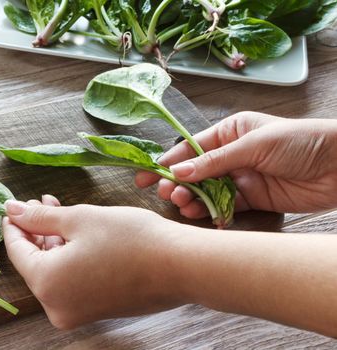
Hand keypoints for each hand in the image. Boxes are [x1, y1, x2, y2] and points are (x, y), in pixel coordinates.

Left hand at [2, 197, 186, 328]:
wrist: (181, 266)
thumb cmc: (130, 239)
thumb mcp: (79, 219)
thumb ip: (39, 218)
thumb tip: (11, 211)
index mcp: (47, 285)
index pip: (17, 251)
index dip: (14, 225)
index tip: (14, 205)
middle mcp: (57, 307)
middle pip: (35, 263)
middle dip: (37, 230)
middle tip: (41, 202)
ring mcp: (78, 312)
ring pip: (55, 271)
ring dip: (54, 241)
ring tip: (58, 211)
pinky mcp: (96, 310)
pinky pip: (72, 281)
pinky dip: (70, 257)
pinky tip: (75, 234)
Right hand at [136, 112, 336, 217]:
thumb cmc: (300, 141)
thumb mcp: (254, 145)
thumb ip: (215, 161)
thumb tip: (179, 171)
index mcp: (230, 132)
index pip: (191, 147)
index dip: (168, 161)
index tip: (147, 174)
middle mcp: (231, 154)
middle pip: (195, 171)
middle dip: (177, 183)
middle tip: (165, 194)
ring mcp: (241, 178)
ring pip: (206, 191)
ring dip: (192, 200)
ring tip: (183, 206)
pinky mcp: (252, 199)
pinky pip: (225, 207)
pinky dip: (213, 214)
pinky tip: (205, 218)